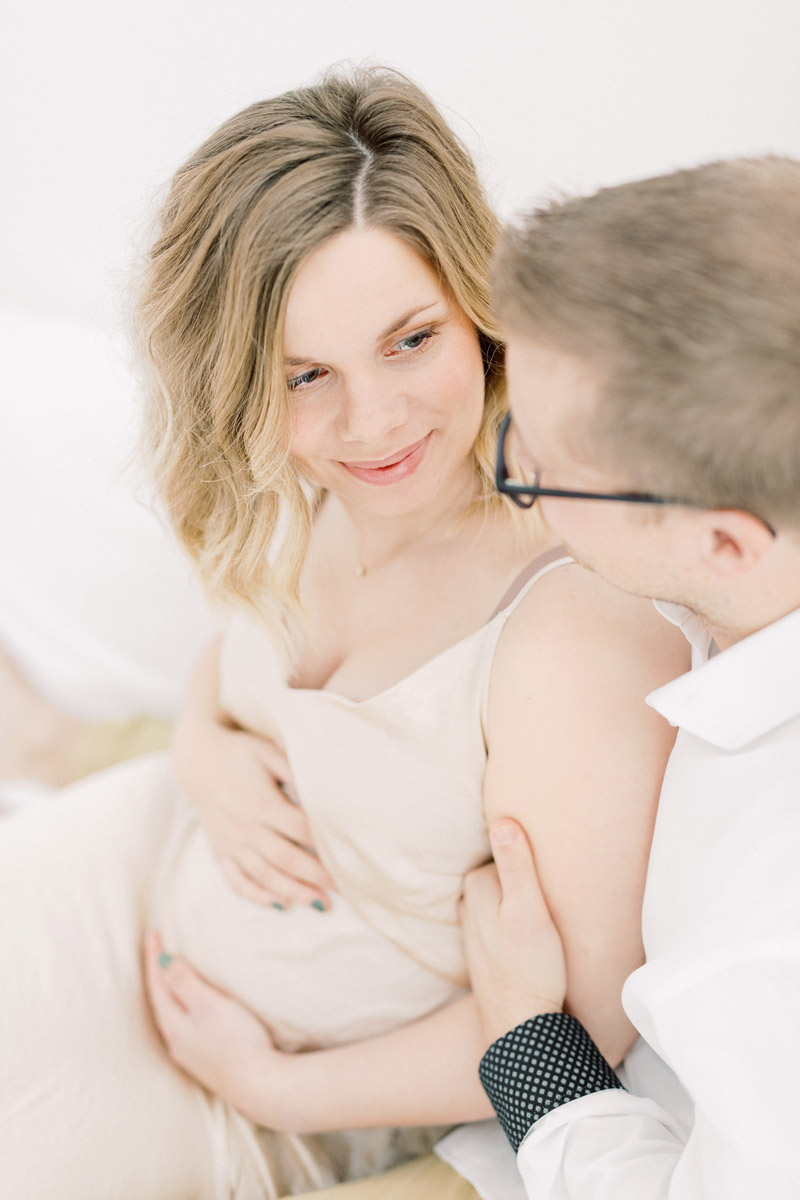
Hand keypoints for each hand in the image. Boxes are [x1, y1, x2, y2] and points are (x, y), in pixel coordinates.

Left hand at [144, 931, 287, 1125]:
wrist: (260, 1085)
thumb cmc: (237, 1040)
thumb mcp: (208, 1005)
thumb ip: (185, 982)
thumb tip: (163, 961)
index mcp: (173, 1025)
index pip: (156, 984)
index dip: (154, 957)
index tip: (153, 932)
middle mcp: (176, 1041)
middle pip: (160, 1000)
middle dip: (158, 973)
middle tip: (159, 948)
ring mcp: (191, 1054)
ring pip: (172, 1014)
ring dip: (171, 991)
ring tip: (173, 974)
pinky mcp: (207, 1060)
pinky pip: (186, 1025)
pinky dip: (184, 1007)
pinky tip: (194, 1008)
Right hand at [174, 717, 333, 909]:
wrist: (196, 759)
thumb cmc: (240, 753)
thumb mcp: (267, 752)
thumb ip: (294, 772)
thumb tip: (321, 794)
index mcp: (260, 803)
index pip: (300, 830)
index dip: (325, 845)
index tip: (347, 857)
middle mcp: (245, 828)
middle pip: (285, 859)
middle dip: (315, 877)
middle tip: (343, 890)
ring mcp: (231, 843)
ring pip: (264, 875)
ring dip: (293, 892)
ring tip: (320, 903)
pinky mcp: (220, 851)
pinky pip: (237, 880)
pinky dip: (257, 895)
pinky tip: (280, 905)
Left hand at [460, 819, 567, 1045]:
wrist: (520, 1027)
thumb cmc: (530, 967)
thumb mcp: (529, 910)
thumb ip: (516, 864)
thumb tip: (502, 819)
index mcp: (477, 886)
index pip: (507, 849)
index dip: (532, 852)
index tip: (554, 856)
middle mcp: (469, 903)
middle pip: (502, 872)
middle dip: (523, 873)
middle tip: (555, 882)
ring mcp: (476, 928)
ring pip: (501, 897)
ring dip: (519, 897)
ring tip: (547, 905)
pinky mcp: (487, 949)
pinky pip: (501, 919)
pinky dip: (515, 918)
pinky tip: (532, 931)